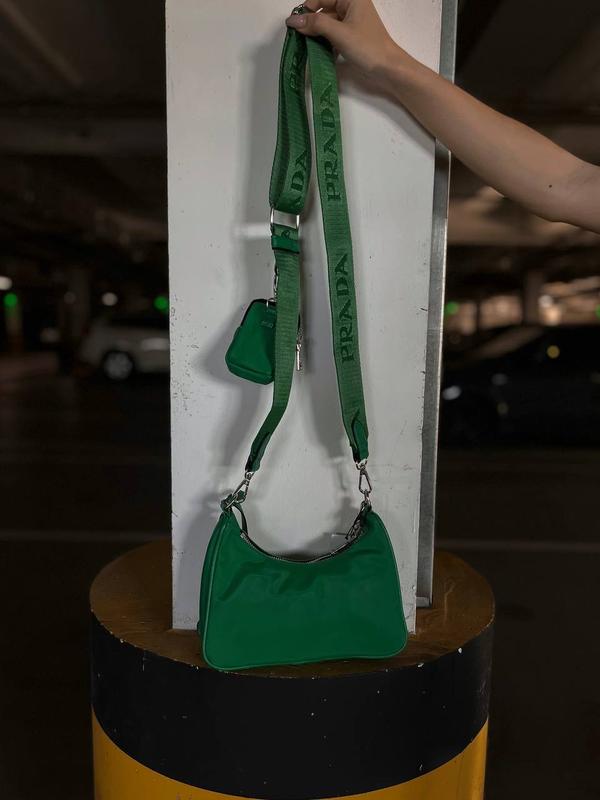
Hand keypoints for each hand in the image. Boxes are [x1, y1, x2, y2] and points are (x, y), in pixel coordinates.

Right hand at [285, 1, 403, 83]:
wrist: (388, 69)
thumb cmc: (368, 47)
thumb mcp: (339, 33)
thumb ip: (315, 24)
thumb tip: (292, 20)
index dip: (307, 8)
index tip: (294, 23)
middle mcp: (351, 7)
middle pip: (323, 10)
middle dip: (310, 23)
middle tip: (298, 38)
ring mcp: (351, 23)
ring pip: (327, 24)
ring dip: (316, 35)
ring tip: (306, 47)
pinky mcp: (351, 38)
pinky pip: (332, 36)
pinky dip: (324, 43)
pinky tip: (318, 53)